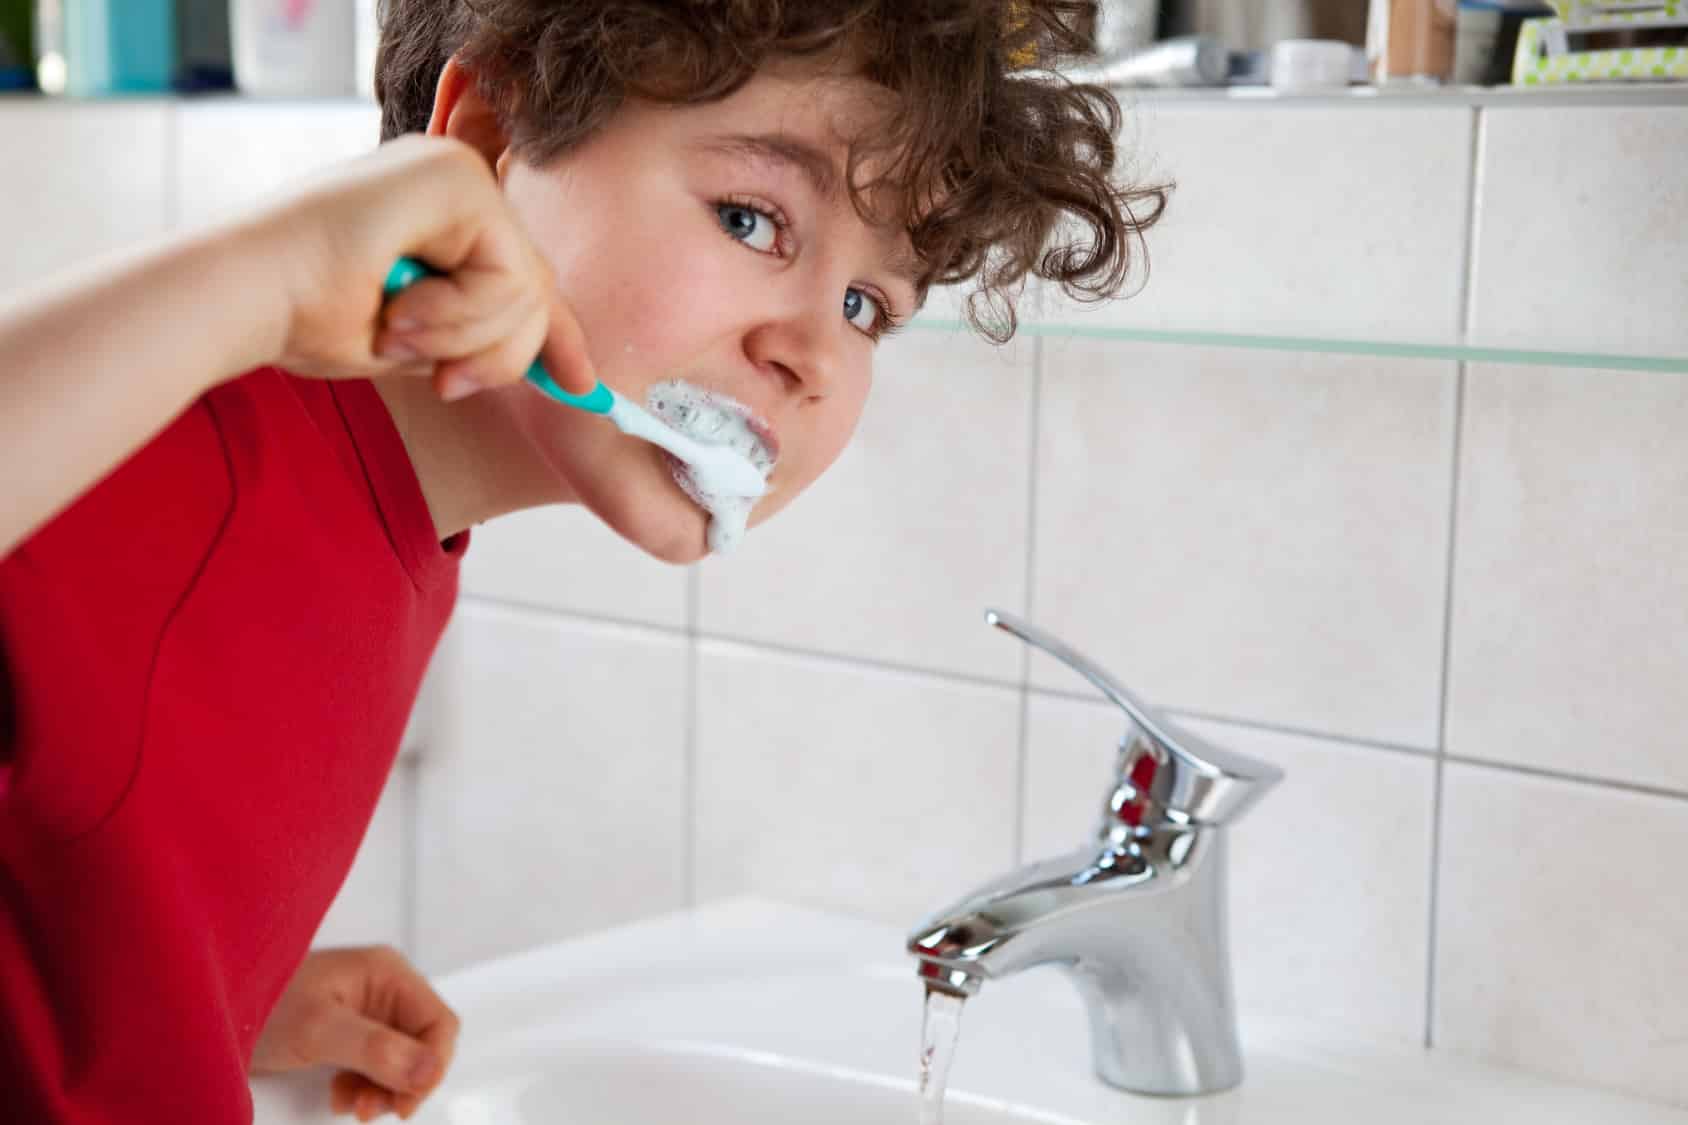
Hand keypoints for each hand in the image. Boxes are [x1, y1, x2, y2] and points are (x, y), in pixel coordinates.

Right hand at [249, 133, 595, 402]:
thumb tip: (557, 365)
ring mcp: (456, 172)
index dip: (557, 334)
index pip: (521, 275)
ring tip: (398, 332)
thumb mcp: (417, 338)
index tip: (581, 384)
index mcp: (439, 215)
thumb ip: (477, 336)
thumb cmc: (305, 318)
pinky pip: (506, 274)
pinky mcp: (455, 178)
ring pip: (526, 288)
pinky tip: (400, 307)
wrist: (247, 296)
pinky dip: (459, 315)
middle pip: (533, 288)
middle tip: (444, 384)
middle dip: (500, 356)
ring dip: (466, 339)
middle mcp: (454, 182)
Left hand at [251, 945, 460, 1120]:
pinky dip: (365, 1087)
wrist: (207, 1014)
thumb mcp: (318, 1030)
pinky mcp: (348, 1032)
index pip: (438, 1023)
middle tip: (372, 1109)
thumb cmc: (260, 1006)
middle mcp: (384, 989)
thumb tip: (431, 1070)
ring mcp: (367, 1011)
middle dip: (404, 1082)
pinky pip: (376, 1065)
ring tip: (353, 1106)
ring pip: (402, 1059)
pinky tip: (339, 1095)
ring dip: (385, 1089)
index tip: (405, 1103)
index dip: (431, 1066)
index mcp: (388, 974)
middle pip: (423, 1043)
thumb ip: (376, 1049)